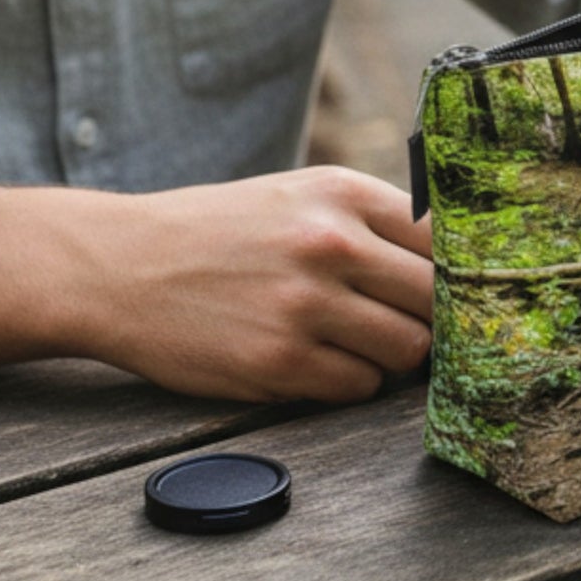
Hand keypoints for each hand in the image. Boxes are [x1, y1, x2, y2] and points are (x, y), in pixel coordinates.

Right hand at [83, 165, 432, 402]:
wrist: (120, 266)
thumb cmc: (221, 232)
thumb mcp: (298, 195)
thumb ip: (371, 220)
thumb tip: (455, 260)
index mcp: (342, 193)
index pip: (446, 238)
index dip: (461, 272)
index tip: (460, 292)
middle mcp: (331, 243)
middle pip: (436, 300)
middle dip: (431, 320)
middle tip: (410, 326)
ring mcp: (306, 305)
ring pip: (406, 351)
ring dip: (392, 356)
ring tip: (357, 342)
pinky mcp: (279, 363)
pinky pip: (358, 387)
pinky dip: (350, 382)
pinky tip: (319, 362)